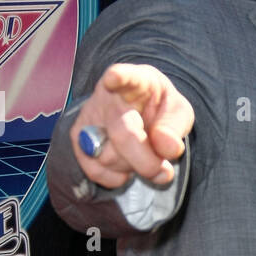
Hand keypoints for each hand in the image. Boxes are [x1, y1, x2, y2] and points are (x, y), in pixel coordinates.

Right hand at [70, 63, 193, 188]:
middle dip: (146, 161)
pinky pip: (95, 170)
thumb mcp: (178, 112)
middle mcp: (108, 95)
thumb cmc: (158, 109)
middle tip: (163, 170)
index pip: (126, 77)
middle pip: (123, 135)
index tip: (114, 77)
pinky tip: (126, 167)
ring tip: (141, 155)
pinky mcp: (78, 137)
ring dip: (132, 167)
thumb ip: (175, 127)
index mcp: (137, 81)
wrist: (137, 111)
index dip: (119, 78)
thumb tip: (167, 148)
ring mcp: (89, 115)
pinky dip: (115, 178)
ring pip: (108, 157)